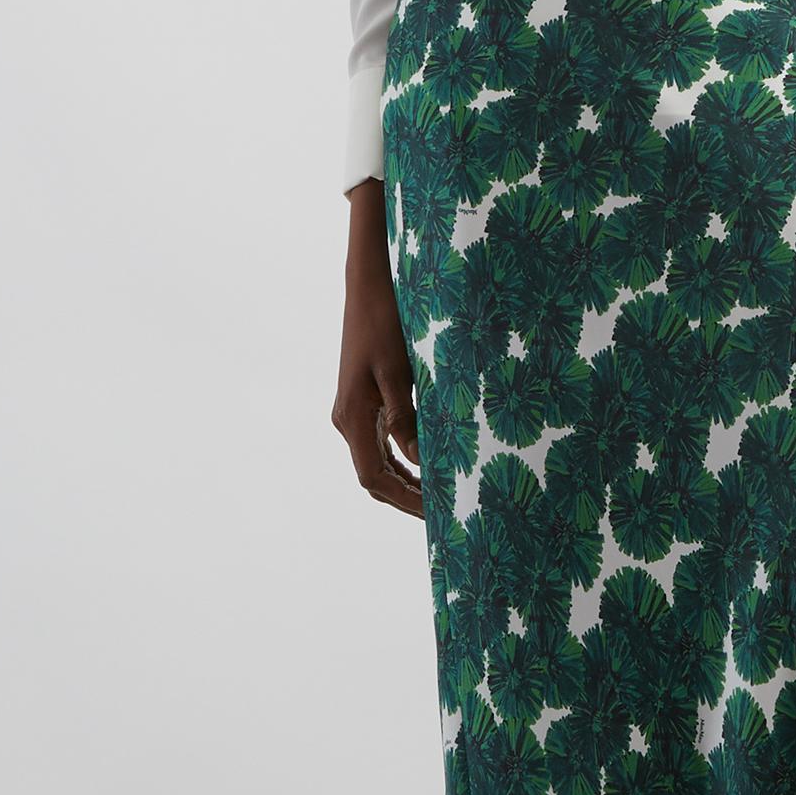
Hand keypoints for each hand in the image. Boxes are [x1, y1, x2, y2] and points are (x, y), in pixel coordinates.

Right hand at [332, 178, 424, 515]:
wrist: (370, 281)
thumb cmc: (387, 320)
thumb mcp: (400, 371)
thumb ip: (407, 419)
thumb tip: (420, 463)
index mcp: (353, 417)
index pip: (374, 478)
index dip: (406, 501)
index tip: (437, 513)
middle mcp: (348, 419)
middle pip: (374, 476)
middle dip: (408, 497)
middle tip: (447, 512)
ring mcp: (354, 409)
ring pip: (378, 461)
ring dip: (407, 480)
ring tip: (443, 494)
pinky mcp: (364, 397)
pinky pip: (382, 441)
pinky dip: (405, 458)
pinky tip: (431, 462)